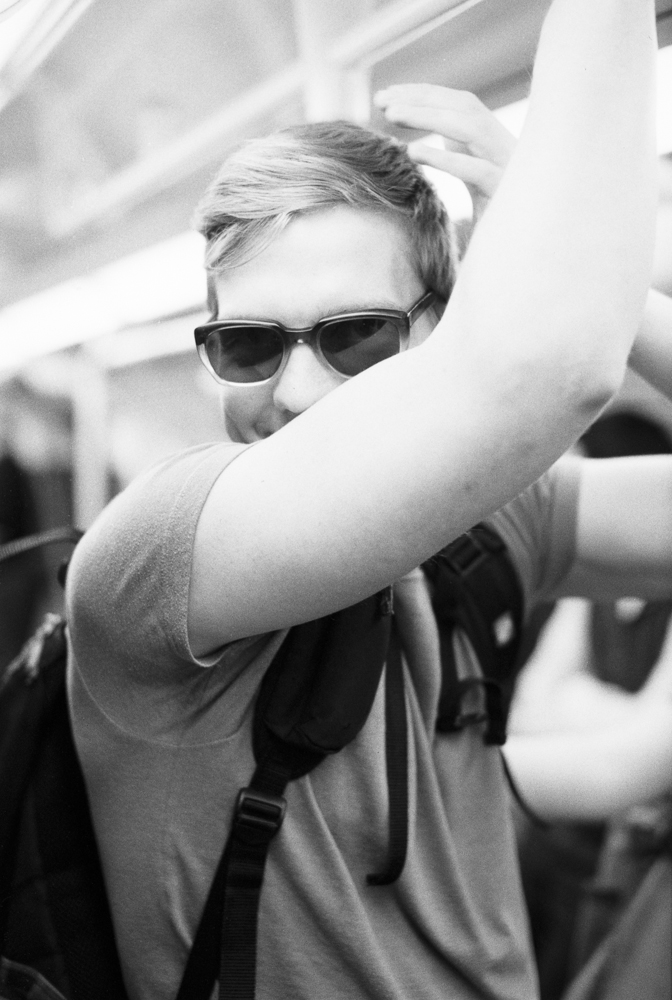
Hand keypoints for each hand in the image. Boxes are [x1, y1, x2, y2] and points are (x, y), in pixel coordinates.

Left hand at [373, 84, 515, 221]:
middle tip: (380, 101)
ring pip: (469, 128)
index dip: (421, 95)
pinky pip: (475, 171)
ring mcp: (508, 166)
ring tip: (391, 114)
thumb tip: (417, 143)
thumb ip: (456, 155)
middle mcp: (503, 145)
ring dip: (428, 116)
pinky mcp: (506, 193)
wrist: (528, 244)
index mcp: (493, 140)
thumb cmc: (497, 215)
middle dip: (421, 98)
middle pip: (463, 106)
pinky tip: (413, 152)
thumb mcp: (475, 180)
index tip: (385, 96)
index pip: (457, 104)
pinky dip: (444, 158)